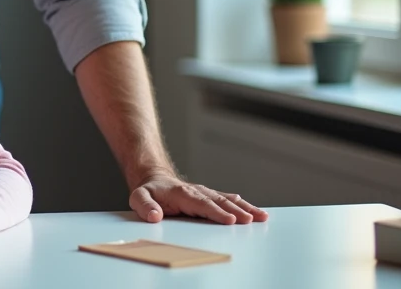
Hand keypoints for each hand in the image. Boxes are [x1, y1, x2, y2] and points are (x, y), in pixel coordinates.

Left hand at [130, 174, 268, 224]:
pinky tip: (256, 213)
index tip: (230, 220)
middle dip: (236, 211)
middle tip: (251, 221)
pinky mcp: (210, 196)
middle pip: (218, 202)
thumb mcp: (138, 197)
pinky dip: (243, 205)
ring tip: (261, 216)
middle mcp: (197, 191)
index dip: (215, 212)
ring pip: (227, 199)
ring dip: (245, 208)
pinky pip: (229, 200)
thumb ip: (145, 206)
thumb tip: (154, 215)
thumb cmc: (148, 192)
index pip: (201, 204)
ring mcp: (205, 193)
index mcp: (181, 193)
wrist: (154, 179)